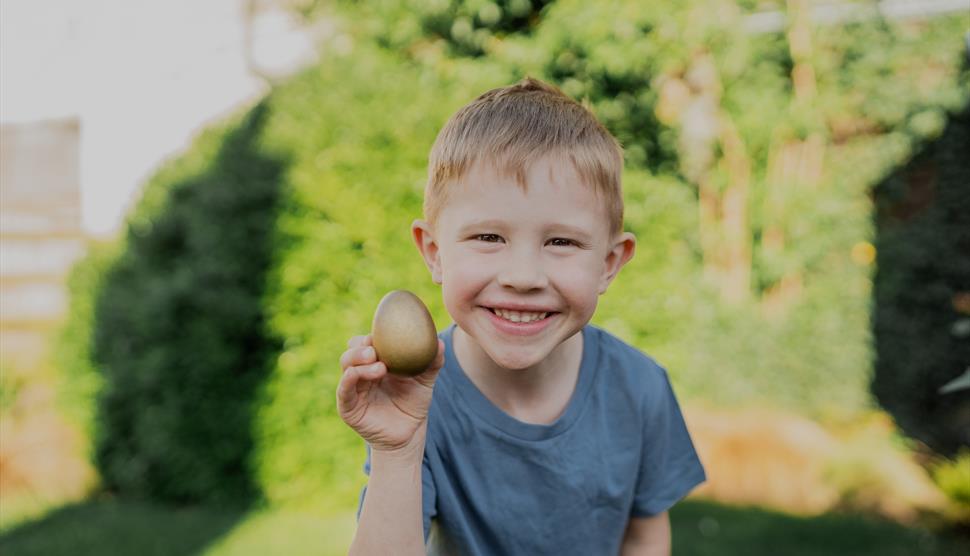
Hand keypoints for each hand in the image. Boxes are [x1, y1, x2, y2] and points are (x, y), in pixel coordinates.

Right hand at [337, 334, 444, 454]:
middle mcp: (362, 371)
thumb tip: (440, 343)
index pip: (367, 342)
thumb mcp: (425, 380)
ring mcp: (353, 388)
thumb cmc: (414, 403)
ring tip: (380, 367)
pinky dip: (347, 380)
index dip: (372, 336)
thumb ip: (432, 362)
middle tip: (375, 349)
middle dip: (361, 347)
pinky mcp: (348, 406)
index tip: (383, 333)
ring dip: (359, 362)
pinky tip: (355, 374)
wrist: (409, 432)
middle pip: (352, 350)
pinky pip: (343, 390)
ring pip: (347, 367)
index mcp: (376, 360)